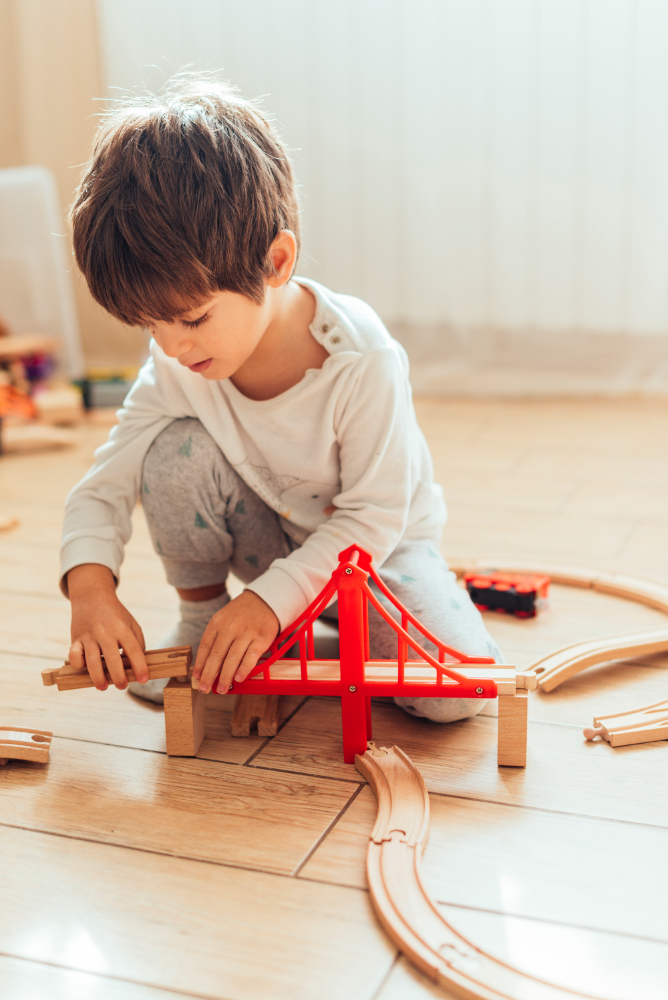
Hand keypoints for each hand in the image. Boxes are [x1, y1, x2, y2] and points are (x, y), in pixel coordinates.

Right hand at [67, 564, 146, 689]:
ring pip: (92, 661)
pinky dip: (78, 664)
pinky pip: (74, 655)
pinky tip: (84, 669)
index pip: (133, 650)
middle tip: (123, 686)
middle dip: (118, 677)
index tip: (143, 680)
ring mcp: (89, 636)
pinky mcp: (76, 639)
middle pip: (112, 659)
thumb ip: (137, 643)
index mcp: (122, 628)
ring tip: (103, 686)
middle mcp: (105, 632)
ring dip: (98, 677)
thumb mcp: (132, 624)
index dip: (139, 666)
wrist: (92, 597)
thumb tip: (138, 666)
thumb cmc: (115, 615)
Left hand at [193, 590, 278, 694]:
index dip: (200, 664)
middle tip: (204, 689)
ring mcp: (246, 633)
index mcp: (217, 623)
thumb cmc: (241, 613)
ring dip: (225, 677)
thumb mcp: (224, 618)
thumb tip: (207, 663)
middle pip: (216, 655)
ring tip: (221, 690)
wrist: (265, 599)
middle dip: (209, 675)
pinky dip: (243, 669)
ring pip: (232, 659)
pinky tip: (238, 679)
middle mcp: (230, 628)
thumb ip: (216, 637)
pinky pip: (250, 657)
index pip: (205, 647)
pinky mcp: (261, 638)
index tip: (196, 677)